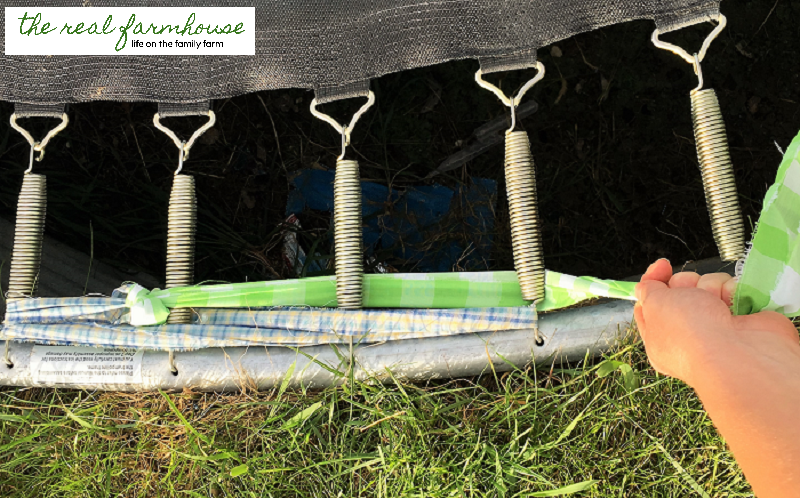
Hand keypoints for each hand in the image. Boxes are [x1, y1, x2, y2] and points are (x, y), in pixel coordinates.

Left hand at [634, 259, 796, 384]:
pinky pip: (733, 289)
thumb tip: (645, 288)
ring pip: (708, 286)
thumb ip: (648, 291)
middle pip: (681, 288)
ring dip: (711, 288)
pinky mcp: (743, 318)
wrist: (740, 354)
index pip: (651, 302)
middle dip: (686, 284)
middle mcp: (688, 333)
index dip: (654, 281)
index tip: (663, 266)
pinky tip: (735, 304)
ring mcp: (718, 325)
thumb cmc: (689, 333)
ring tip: (718, 305)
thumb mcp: (655, 307)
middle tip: (693, 298)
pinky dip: (734, 291)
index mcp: (660, 337)